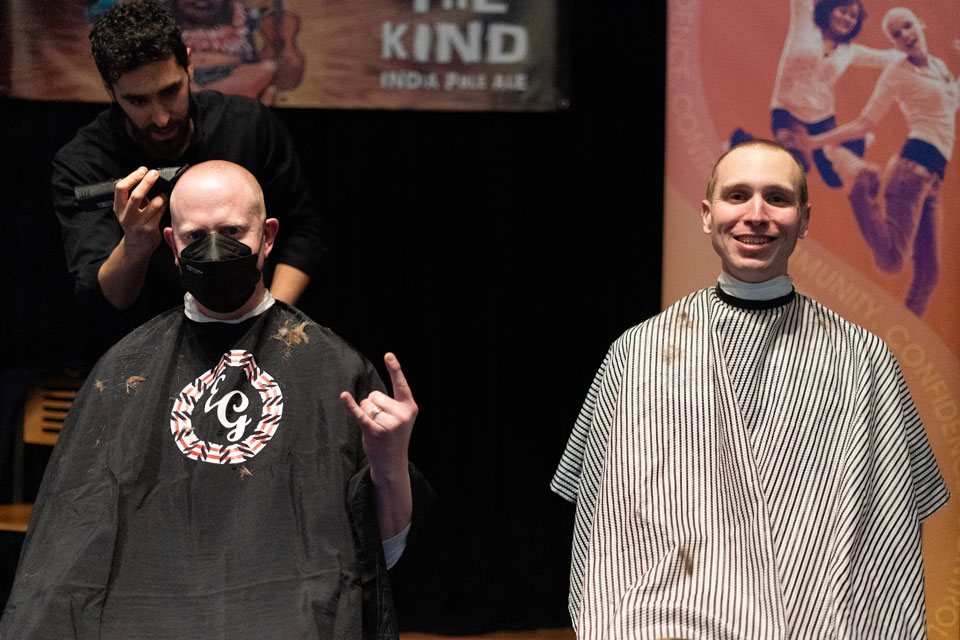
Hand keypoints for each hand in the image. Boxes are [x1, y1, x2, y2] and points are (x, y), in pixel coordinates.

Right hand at [113, 166, 166, 255]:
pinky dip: (165, 204)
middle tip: (155, 173)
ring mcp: (138, 223)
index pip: (121, 188)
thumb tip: (147, 176)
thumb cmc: (135, 223)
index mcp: (118, 208)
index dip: (132, 177)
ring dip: (161, 194)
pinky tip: (167, 199)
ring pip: (153, 204)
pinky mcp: (150, 229)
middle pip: (137, 195)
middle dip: (147, 182)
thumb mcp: (127, 210)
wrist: (136, 246)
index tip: (142, 170)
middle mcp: (126, 215)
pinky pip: (161, 213)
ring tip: (165, 189)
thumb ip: (134, 196)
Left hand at [340, 353, 416, 480]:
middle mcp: (401, 414)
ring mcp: (389, 423)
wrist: (392, 463)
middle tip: (381, 422)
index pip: (401, 384)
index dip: (395, 368)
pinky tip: (344, 396)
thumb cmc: (393, 436)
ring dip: (366, 413)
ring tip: (375, 427)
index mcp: (409, 407)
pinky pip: (360, 413)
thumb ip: (392, 404)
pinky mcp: (374, 431)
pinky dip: (350, 405)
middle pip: (375, 395)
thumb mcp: (401, 418)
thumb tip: (369, 397)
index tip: (388, 354)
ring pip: (366, 404)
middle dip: (373, 405)